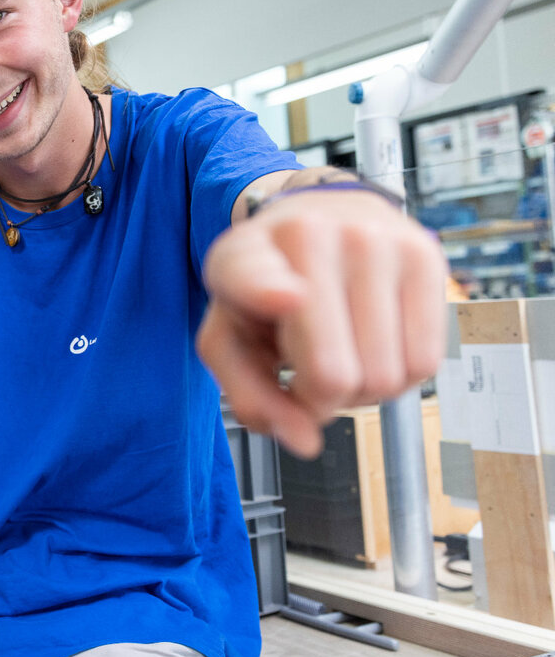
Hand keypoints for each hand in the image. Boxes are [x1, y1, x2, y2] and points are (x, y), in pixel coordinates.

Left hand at [198, 188, 446, 457]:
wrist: (321, 214)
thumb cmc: (268, 289)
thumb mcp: (231, 338)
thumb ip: (249, 396)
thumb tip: (305, 442)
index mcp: (244, 255)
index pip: (253, 277)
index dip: (269, 293)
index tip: (290, 298)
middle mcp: (312, 236)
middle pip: (334, 376)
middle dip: (319, 398)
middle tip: (307, 369)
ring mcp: (376, 241)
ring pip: (385, 377)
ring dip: (362, 391)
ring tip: (342, 353)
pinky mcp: (426, 256)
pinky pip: (425, 362)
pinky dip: (400, 377)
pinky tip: (376, 348)